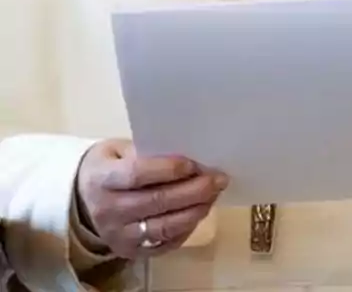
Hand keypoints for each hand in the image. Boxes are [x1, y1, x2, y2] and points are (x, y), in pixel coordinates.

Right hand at [75, 139, 227, 258]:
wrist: (83, 200)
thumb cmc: (110, 167)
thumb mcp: (119, 150)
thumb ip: (148, 152)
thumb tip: (190, 156)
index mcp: (102, 178)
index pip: (137, 175)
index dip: (169, 169)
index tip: (194, 164)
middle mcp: (107, 210)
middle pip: (157, 202)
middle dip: (194, 190)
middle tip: (219, 179)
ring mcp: (118, 235)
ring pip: (164, 226)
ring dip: (195, 210)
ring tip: (213, 195)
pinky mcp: (129, 251)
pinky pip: (164, 243)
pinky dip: (187, 228)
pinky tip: (200, 211)